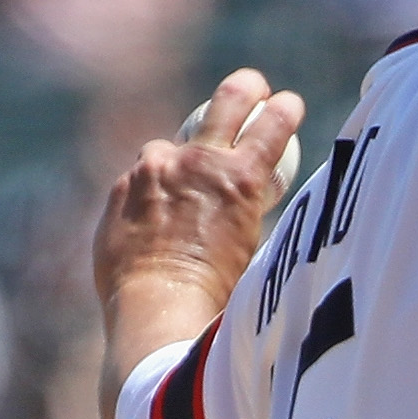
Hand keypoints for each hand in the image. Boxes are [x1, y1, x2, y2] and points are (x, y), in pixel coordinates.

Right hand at [93, 68, 303, 418]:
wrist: (157, 313)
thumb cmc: (142, 320)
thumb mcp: (123, 288)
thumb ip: (137, 272)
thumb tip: (143, 301)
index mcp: (127, 196)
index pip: (155, 165)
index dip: (180, 169)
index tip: (199, 178)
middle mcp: (157, 170)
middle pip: (188, 130)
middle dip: (214, 109)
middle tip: (238, 100)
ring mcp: (197, 168)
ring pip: (227, 116)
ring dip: (251, 99)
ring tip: (280, 98)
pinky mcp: (236, 177)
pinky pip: (265, 140)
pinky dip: (280, 121)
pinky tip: (294, 109)